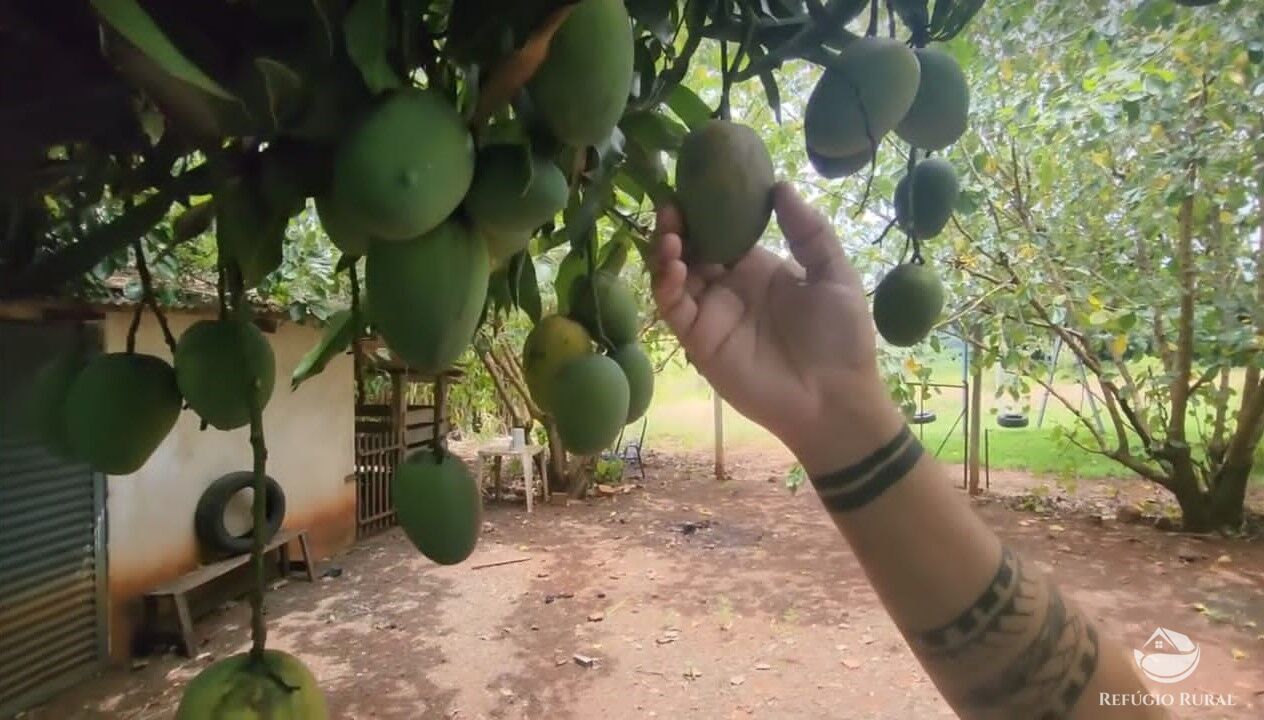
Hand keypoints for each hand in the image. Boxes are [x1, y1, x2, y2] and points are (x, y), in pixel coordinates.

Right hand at [651, 182, 903, 474]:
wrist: (835, 399)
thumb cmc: (842, 339)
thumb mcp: (835, 275)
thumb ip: (809, 230)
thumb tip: (780, 184)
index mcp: (759, 269)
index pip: (722, 231)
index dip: (706, 208)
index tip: (696, 180)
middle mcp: (729, 287)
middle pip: (691, 248)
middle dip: (678, 224)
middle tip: (672, 202)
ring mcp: (712, 313)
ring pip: (674, 275)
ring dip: (665, 249)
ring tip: (670, 230)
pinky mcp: (700, 339)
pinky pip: (674, 308)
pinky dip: (666, 284)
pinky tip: (673, 264)